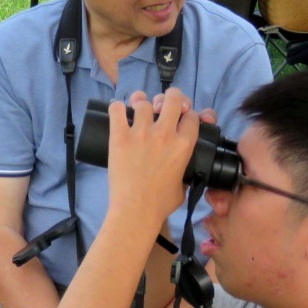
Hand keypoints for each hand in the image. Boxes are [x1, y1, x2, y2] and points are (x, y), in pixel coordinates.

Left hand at [106, 88, 203, 228]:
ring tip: (136, 110)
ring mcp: (141, 132)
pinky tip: (117, 112)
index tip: (179, 119)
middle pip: (172, 98)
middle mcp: (165, 133)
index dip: (186, 115)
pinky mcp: (119, 136)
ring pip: (143, 101)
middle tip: (161, 106)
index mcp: (184, 145)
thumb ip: (185, 170)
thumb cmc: (161, 203)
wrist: (136, 210)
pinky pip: (116, 109)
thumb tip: (183, 168)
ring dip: (140, 103)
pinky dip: (116, 108)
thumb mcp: (184, 185)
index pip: (191, 115)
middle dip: (169, 98)